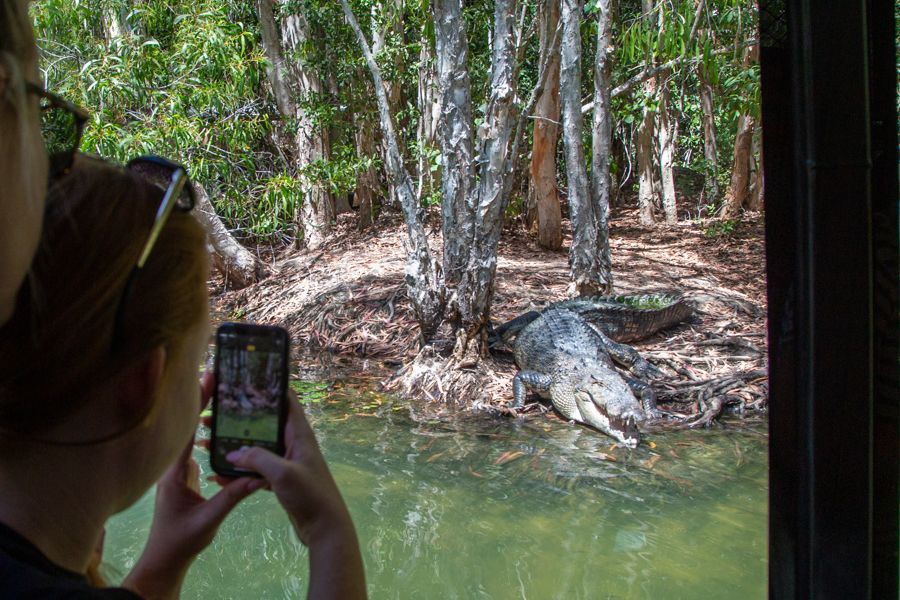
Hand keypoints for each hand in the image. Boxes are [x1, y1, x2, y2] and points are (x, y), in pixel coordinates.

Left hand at [123, 374, 262, 599]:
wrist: (165, 559)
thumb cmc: (180, 541)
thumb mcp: (209, 519)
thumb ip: (232, 497)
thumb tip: (257, 477)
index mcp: (173, 473)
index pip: (185, 431)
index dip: (195, 405)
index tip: (208, 382)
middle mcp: (172, 466)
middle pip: (185, 425)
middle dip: (199, 400)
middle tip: (214, 375)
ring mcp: (177, 470)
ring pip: (188, 434)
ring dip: (201, 413)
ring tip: (218, 391)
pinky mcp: (184, 476)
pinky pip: (193, 447)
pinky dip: (204, 431)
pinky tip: (217, 423)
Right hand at [225, 393, 366, 598]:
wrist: (324, 527)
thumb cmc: (310, 494)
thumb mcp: (283, 473)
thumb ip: (258, 459)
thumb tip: (232, 452)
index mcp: (299, 433)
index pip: (285, 400)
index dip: (268, 388)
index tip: (243, 380)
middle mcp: (293, 443)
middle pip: (264, 424)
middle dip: (239, 420)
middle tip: (212, 415)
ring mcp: (286, 461)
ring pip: (256, 447)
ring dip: (234, 446)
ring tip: (206, 442)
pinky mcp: (280, 479)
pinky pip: (256, 469)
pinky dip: (239, 471)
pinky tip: (218, 474)